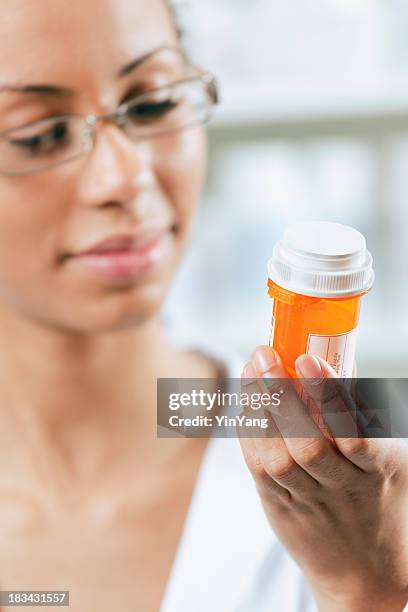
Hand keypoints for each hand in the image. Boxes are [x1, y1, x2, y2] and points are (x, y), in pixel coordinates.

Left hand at [239, 346, 407, 610]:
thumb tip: (336, 359)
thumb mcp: (388, 458)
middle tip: (265, 355)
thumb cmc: (377, 499)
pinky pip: (259, 469)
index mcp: (377, 472)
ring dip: (259, 410)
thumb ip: (362, 412)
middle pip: (306, 446)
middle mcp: (341, 489)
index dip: (329, 395)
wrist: (363, 572)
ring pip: (276, 458)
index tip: (308, 359)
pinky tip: (248, 400)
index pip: (354, 433)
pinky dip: (250, 431)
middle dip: (281, 397)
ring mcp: (307, 502)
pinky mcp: (279, 507)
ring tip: (252, 369)